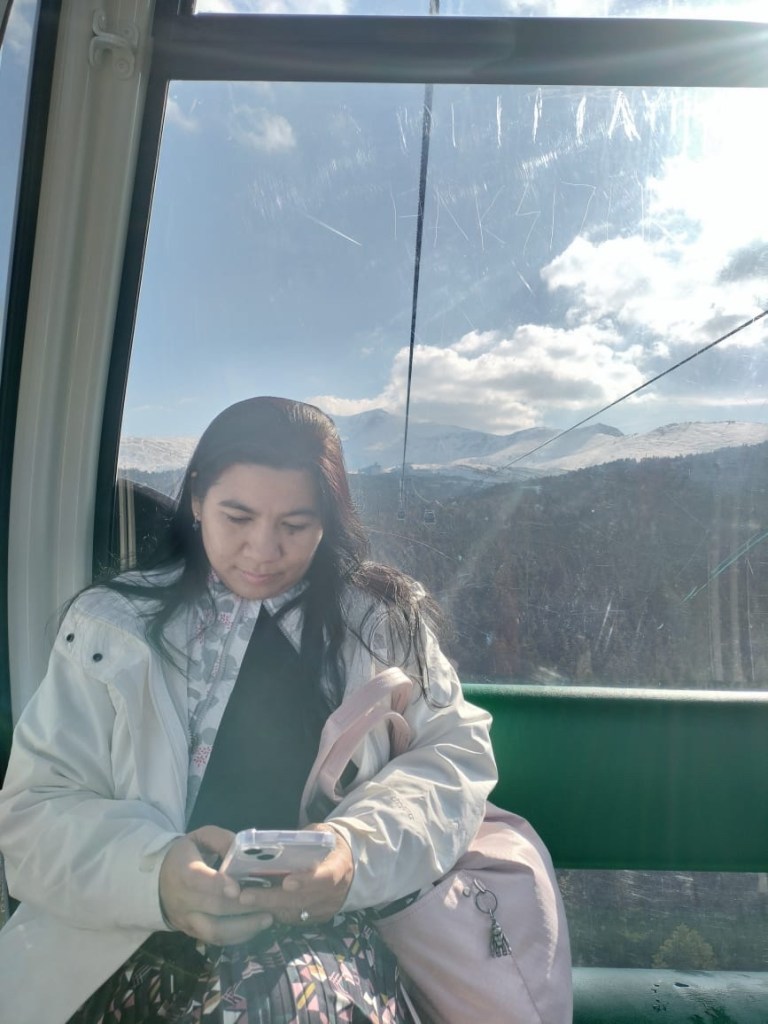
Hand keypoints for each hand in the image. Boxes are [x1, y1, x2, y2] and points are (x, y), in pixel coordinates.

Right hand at [159, 825, 273, 943]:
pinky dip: (238, 937)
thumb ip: (222, 840)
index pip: (197, 882)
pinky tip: (256, 927)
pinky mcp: (193, 933)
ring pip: (215, 931)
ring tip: (267, 919)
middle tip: (269, 902)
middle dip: (243, 907)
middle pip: (214, 908)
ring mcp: (187, 920)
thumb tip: (244, 850)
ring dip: (243, 927)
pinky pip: (216, 940)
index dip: (218, 885)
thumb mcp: (200, 838)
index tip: (238, 889)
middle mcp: (183, 900)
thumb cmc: (186, 855)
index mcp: (182, 872)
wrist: (158, 881)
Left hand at [237, 824, 353, 925]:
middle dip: (272, 898)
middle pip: (302, 900)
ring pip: (295, 913)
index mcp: (339, 866)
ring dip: (268, 907)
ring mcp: (326, 909)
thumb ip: (304, 838)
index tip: (286, 883)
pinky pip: (294, 919)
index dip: (306, 881)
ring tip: (244, 900)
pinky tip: (257, 906)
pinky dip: (275, 913)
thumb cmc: (330, 844)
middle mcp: (334, 893)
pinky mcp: (318, 918)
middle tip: (245, 895)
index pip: (325, 877)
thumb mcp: (323, 833)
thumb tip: (274, 841)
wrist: (351, 866)